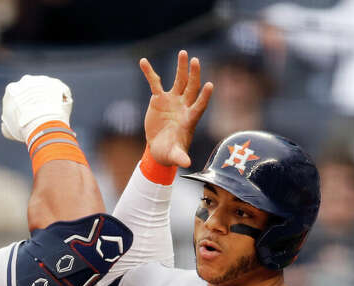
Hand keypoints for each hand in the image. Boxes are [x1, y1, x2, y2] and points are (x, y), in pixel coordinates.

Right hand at [1, 74, 72, 142]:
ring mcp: (41, 80)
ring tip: (50, 114)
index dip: (21, 108)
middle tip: (38, 115)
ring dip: (47, 99)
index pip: (15, 97)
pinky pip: (58, 92)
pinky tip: (59, 112)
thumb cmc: (23, 128)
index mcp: (11, 89)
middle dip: (34, 100)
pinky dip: (59, 100)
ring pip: (45, 90)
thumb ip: (6, 125)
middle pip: (30, 91)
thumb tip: (5, 126)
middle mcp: (25, 81)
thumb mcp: (9, 130)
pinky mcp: (56, 83)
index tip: (25, 117)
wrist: (42, 123)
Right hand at [138, 50, 212, 168]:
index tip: (210, 85)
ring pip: (179, 81)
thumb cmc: (170, 153)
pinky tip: (143, 61)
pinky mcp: (159, 99)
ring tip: (183, 53)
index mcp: (189, 119)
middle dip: (194, 75)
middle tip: (196, 61)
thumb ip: (181, 157)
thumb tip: (187, 164)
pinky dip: (149, 72)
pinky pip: (155, 83)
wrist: (159, 148)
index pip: (199, 106)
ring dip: (181, 67)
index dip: (204, 96)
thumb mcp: (175, 156)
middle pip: (191, 88)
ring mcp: (172, 100)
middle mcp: (184, 106)